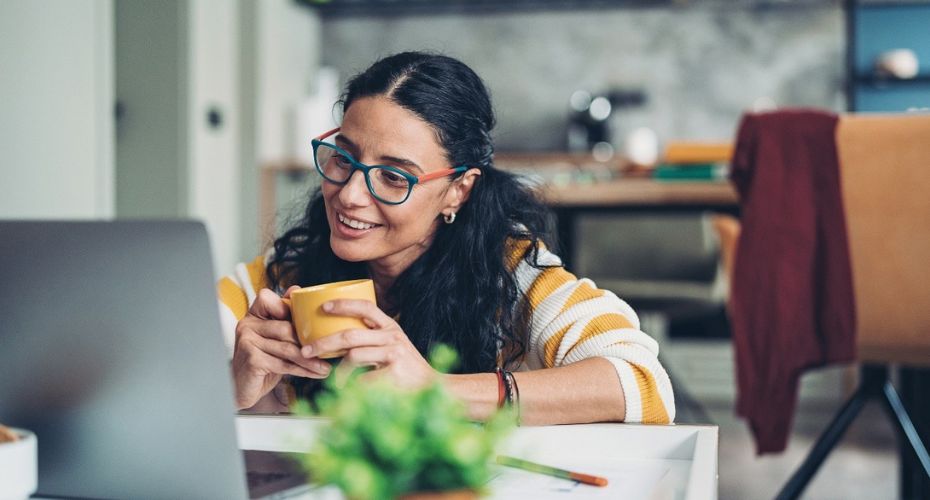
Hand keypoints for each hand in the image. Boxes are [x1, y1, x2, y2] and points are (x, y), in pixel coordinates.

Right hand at [232, 286, 331, 409]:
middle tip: (329, 349)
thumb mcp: (273, 337)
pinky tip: (315, 373)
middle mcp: (247, 325)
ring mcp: (247, 342)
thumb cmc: (263, 360)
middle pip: (285, 327)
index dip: (285, 306)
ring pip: (287, 348)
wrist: (243, 388)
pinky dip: (302, 370)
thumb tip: (296, 289)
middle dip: (309, 342)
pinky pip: (283, 364)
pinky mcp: (252, 360)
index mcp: (253, 315)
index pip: (267, 298)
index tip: (304, 319)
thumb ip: (284, 318)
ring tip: (326, 366)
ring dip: (310, 359)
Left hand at [300, 299, 436, 388]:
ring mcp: (393, 353)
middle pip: (350, 335)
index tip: (323, 307)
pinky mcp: (393, 373)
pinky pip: (361, 378)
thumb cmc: (406, 367)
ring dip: (337, 370)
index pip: (366, 306)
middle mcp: (392, 336)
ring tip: (331, 378)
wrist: (431, 386)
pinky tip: (349, 390)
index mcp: (391, 326)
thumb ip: (373, 338)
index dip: (343, 304)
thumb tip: (336, 339)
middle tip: (307, 350)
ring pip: (353, 356)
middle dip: (323, 343)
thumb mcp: (393, 345)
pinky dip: (351, 384)